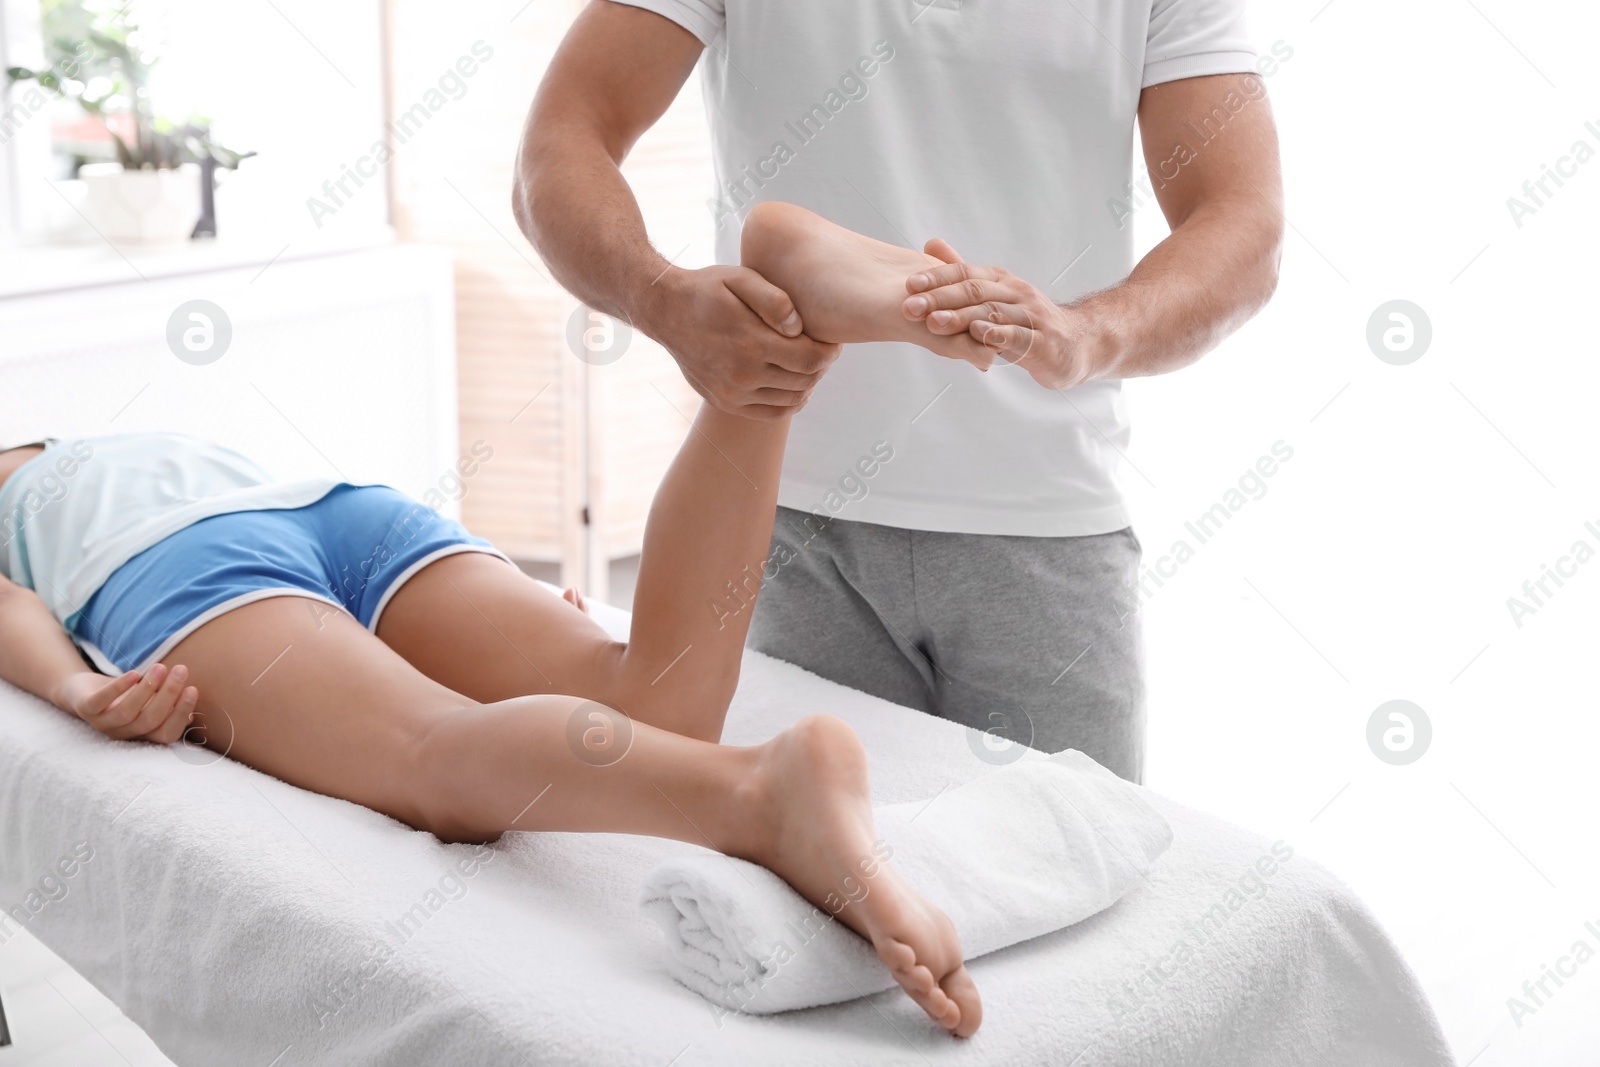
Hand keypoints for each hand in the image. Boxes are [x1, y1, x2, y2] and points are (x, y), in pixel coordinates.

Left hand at [55, 663, 198, 743]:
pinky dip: (119, 687)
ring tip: (161, 667)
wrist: (82, 692)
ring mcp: (102, 723)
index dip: (181, 714)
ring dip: (147, 689)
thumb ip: (166, 709)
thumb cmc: (122, 697)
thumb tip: (191, 717)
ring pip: (127, 712)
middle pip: (150, 720)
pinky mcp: (85, 708)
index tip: (192, 689)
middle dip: (168, 694)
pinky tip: (134, 673)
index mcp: (142, 734)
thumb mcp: (147, 703)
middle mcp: (123, 733)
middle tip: (181, 670)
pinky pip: (101, 701)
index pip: (167, 733)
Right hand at [644, 264, 841, 418]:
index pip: (811, 360)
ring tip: (807, 364)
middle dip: (821, 366)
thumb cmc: (707, 289)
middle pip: (805, 381)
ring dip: (808, 384)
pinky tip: (792, 384)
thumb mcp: (739, 278)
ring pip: (792, 400)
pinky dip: (790, 402)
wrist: (665, 311)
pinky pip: (772, 413)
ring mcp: (733, 393)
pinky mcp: (726, 403)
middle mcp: (742, 375)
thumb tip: (799, 328)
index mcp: (751, 343)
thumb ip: (774, 300)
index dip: (830, 353)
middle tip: (822, 351)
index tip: (832, 342)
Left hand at [901, 240, 1110, 390]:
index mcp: (1000, 281)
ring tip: (934, 322)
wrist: (1076, 345)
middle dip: (939, 299)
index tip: (907, 286)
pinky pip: (1018, 336)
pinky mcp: (1042, 342)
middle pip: (975, 291)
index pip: (965, 273)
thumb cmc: (1027, 321)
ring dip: (961, 317)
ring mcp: (1031, 316)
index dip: (936, 278)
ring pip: (992, 312)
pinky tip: (978, 336)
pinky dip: (997, 335)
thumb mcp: (994, 295)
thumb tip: (930, 244)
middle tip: (910, 307)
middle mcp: (1015, 293)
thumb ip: (962, 272)